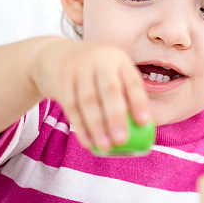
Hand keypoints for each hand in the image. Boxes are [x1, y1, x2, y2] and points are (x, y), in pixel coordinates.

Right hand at [32, 39, 149, 150]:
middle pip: (109, 91)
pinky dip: (81, 127)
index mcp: (119, 60)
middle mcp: (101, 61)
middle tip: (122, 140)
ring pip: (88, 101)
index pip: (132, 82)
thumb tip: (144, 131)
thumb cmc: (97, 74)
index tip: (144, 123)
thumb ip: (126, 96)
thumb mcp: (113, 73)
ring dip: (97, 127)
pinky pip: (71, 107)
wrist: (59, 55)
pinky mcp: (62, 81)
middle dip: (116, 117)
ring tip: (106, 147)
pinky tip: (88, 143)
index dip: (139, 102)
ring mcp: (79, 69)